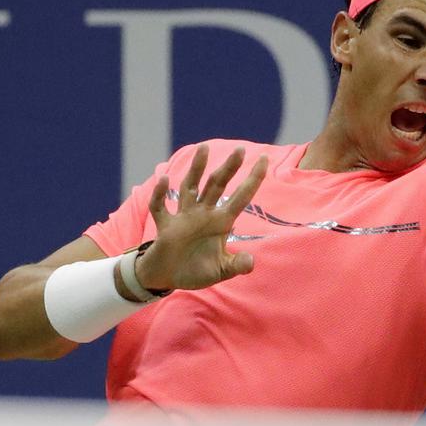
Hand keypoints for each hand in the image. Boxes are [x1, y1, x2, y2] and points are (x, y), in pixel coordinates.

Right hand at [135, 144, 268, 291]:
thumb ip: (236, 266)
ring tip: (203, 148)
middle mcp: (204, 213)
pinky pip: (161, 206)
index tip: (265, 159)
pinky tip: (164, 179)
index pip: (241, 197)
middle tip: (240, 150)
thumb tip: (251, 262)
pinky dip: (161, 193)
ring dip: (197, 169)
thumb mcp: (221, 271)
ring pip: (191, 187)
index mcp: (221, 222)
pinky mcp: (166, 225)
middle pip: (217, 185)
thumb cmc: (195, 271)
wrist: (168, 278)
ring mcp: (184, 217)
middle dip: (228, 168)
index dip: (253, 180)